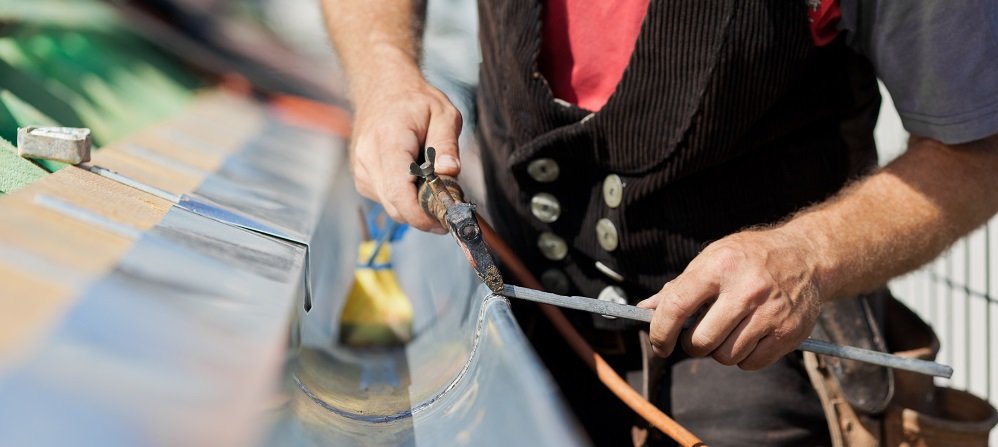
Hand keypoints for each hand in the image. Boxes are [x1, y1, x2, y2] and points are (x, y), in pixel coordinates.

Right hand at [349, 61, 462, 232]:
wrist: (382, 88)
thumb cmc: (415, 100)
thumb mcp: (444, 114)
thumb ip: (447, 144)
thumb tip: (450, 173)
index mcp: (387, 141)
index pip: (398, 192)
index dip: (421, 215)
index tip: (443, 220)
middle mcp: (367, 159)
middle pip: (395, 206)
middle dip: (424, 214)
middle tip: (449, 205)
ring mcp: (361, 170)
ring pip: (391, 207)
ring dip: (415, 206)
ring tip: (432, 183)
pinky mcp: (362, 178)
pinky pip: (387, 200)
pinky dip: (405, 198)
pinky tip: (415, 178)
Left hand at [637, 228, 822, 369]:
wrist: (806, 256)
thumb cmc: (750, 258)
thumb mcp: (712, 258)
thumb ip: (679, 286)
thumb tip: (645, 309)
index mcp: (719, 267)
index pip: (677, 306)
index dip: (660, 331)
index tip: (659, 343)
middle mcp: (746, 290)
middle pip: (701, 341)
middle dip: (691, 345)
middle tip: (697, 337)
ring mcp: (770, 312)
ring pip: (726, 356)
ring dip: (719, 351)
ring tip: (727, 332)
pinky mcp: (788, 332)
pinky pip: (751, 363)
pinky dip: (743, 358)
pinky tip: (747, 337)